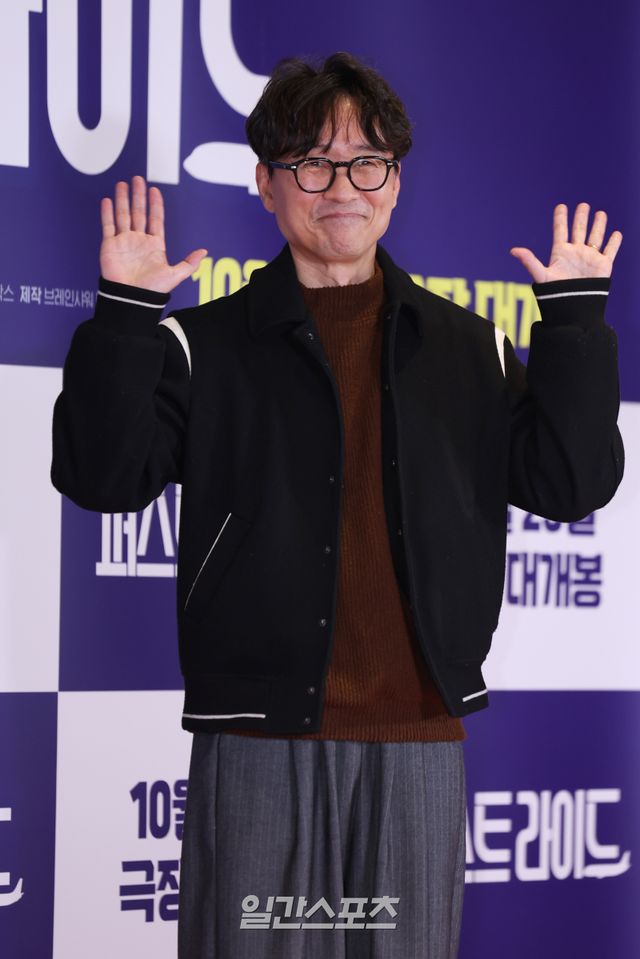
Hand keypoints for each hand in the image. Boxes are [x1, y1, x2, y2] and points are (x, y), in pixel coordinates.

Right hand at [100, 175, 207, 292]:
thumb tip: (204, 252)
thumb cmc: (152, 290)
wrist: (132, 299)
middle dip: (138, 196)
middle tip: (138, 179)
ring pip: (123, 215)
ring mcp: (124, 242)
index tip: (154, 190)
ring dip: (122, 199)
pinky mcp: (110, 246)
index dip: (155, 204)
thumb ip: (189, 263)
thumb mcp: (175, 276)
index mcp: (155, 245)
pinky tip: (108, 200)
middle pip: (138, 213)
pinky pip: (108, 226)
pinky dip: (107, 213)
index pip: (156, 219)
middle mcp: (139, 241)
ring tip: (122, 184)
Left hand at [509, 202, 621, 283]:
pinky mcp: (603, 265)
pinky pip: (610, 251)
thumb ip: (529, 261)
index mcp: (561, 252)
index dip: (561, 218)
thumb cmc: (555, 294)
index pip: (560, 230)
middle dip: (581, 217)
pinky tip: (616, 233)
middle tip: (583, 205)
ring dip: (599, 225)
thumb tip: (513, 250)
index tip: (561, 206)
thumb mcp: (541, 276)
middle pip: (579, 230)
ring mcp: (590, 258)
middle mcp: (576, 253)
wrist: (573, 308)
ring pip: (596, 236)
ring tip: (600, 213)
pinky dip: (614, 242)